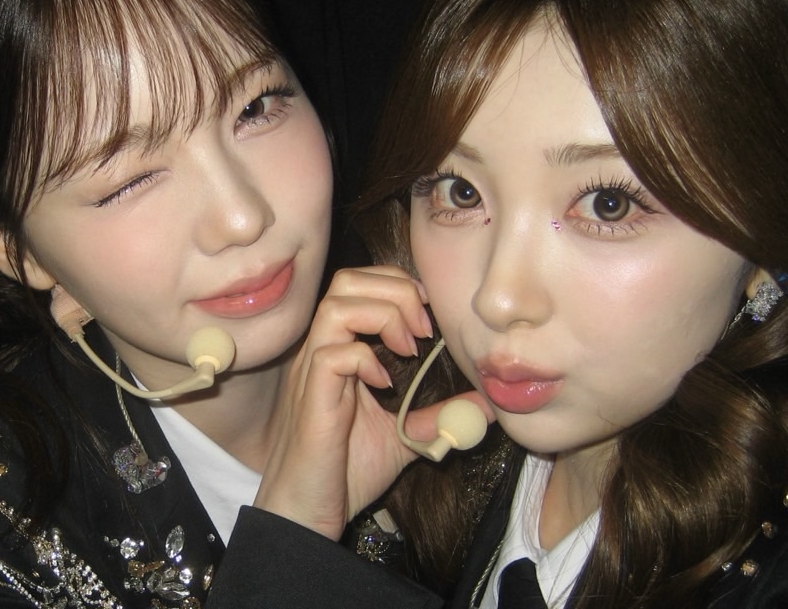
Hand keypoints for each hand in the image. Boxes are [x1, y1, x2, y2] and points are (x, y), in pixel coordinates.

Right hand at [254, 266, 491, 540]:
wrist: (308, 514)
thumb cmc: (345, 473)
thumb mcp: (403, 437)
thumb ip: (437, 415)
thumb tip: (487, 406)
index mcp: (340, 347)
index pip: (361, 283)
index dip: (398, 285)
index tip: (429, 314)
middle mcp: (321, 349)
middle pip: (347, 281)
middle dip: (395, 290)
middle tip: (424, 327)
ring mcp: (311, 370)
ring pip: (336, 306)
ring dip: (382, 315)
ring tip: (408, 347)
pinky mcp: (311, 397)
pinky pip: (331, 355)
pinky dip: (365, 358)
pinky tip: (384, 384)